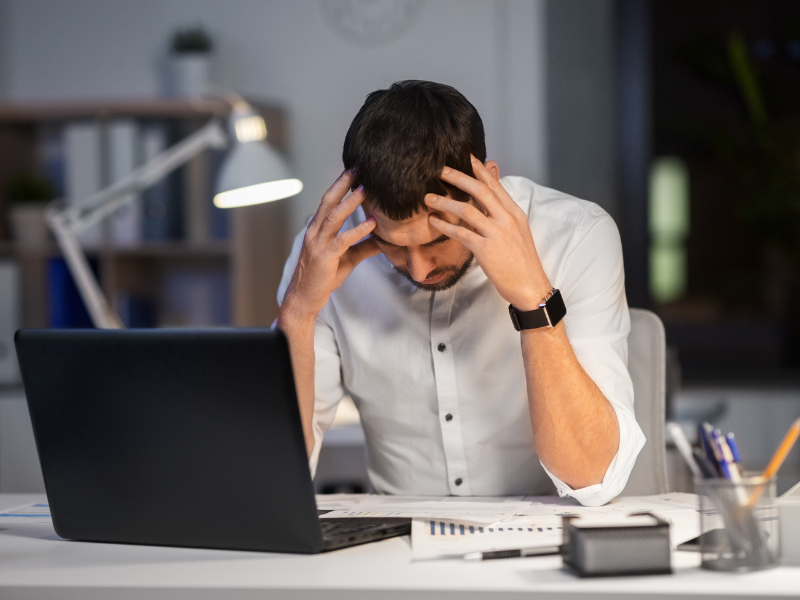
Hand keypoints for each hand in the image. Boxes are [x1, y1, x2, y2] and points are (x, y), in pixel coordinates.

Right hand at [281, 170, 379, 322]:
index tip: (355, 169)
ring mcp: (318, 244)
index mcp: (318, 229)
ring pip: (334, 217)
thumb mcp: (348, 259)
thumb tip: (385, 239)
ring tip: (366, 189)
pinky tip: (372, 223)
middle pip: (329, 201)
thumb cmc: (323, 277)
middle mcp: (315, 232)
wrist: (304, 299)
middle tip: (358, 167)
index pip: (329, 201)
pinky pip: (342, 240)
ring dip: (350, 202)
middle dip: (343, 183)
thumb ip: (364, 247)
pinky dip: (358, 230)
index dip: (341, 185)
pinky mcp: (325, 258)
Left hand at [424, 156, 550, 310]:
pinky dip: (445, 226)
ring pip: (467, 210)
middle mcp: (507, 220)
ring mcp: (497, 234)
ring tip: (428, 198)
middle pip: (480, 191)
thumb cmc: (522, 261)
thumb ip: (503, 214)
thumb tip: (492, 199)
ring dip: (445, 202)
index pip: (495, 186)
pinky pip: (461, 233)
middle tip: (440, 170)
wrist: (530, 286)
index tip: (466, 157)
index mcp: (515, 213)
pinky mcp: (486, 250)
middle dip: (458, 177)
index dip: (479, 170)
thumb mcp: (518, 231)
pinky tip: (434, 221)